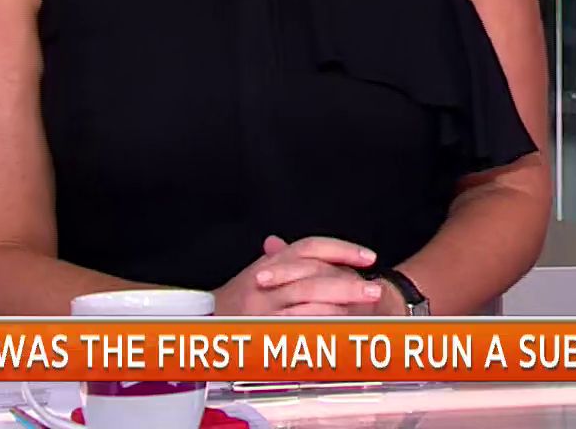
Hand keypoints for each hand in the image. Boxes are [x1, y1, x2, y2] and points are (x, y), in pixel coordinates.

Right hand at [214, 235, 385, 316]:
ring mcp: (264, 310)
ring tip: (364, 313)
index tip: (368, 257)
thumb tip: (278, 241)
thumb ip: (276, 261)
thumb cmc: (232, 302)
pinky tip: (339, 330)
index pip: (310, 248)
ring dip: (340, 309)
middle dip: (348, 283)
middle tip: (374, 289)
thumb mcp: (254, 275)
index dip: (342, 250)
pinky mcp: (264, 334)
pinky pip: (299, 329)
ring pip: (309, 304)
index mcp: (269, 264)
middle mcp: (265, 284)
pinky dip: (321, 329)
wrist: (202, 327)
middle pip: (314, 277)